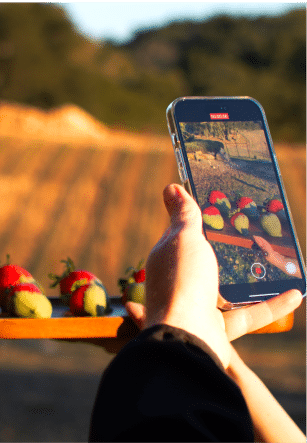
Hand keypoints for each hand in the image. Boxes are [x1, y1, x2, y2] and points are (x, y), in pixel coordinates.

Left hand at [126, 184, 301, 367]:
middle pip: (209, 261)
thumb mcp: (184, 238)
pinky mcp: (219, 326)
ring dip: (254, 278)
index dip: (199, 221)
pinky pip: (250, 314)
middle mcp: (181, 282)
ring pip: (231, 289)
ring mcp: (200, 304)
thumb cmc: (182, 282)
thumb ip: (183, 214)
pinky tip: (296, 294)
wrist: (187, 337)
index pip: (183, 235)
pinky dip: (272, 305)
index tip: (221, 209)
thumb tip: (171, 187)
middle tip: (256, 233)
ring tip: (278, 261)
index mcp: (169, 258)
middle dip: (230, 249)